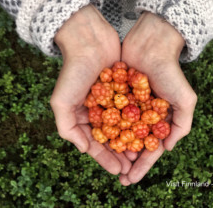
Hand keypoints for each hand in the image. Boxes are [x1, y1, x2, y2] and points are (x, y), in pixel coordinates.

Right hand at [50, 5, 130, 174]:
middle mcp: (98, 111)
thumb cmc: (73, 72)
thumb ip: (68, 128)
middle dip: (120, 154)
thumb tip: (84, 150)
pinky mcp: (125, 90)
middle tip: (132, 168)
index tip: (117, 172)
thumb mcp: (62, 102)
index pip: (95, 143)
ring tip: (142, 156)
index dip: (105, 159)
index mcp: (82, 116)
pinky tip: (150, 133)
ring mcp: (113, 101)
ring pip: (125, 127)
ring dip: (132, 141)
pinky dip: (140, 122)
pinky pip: (134, 110)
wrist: (90, 42)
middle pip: (112, 138)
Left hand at [120, 12, 196, 184]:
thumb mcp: (185, 100)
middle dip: (126, 162)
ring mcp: (128, 107)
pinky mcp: (115, 96)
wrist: (151, 45)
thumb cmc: (170, 72)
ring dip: (114, 149)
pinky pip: (108, 116)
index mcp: (159, 120)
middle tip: (118, 177)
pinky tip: (95, 141)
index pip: (150, 148)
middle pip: (133, 145)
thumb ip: (182, 125)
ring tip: (107, 164)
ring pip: (119, 133)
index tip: (132, 179)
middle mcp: (143, 116)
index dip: (143, 165)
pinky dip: (103, 129)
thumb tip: (167, 149)